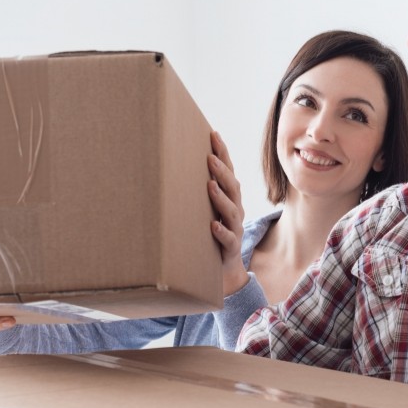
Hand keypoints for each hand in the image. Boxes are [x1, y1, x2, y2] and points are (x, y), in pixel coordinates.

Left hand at [207, 131, 249, 294]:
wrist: (225, 273)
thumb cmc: (211, 236)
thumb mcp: (205, 212)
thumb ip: (200, 191)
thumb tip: (172, 164)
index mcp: (229, 200)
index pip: (228, 173)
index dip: (223, 153)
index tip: (213, 134)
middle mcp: (235, 212)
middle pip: (232, 188)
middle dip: (222, 171)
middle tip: (209, 156)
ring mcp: (234, 230)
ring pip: (231, 211)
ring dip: (221, 197)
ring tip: (209, 185)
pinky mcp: (230, 250)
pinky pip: (228, 240)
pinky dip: (221, 232)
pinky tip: (212, 225)